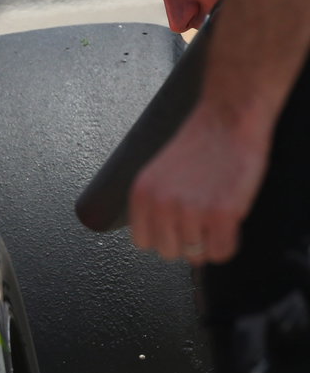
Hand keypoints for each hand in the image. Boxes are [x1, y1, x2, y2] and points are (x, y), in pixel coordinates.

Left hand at [126, 104, 270, 265]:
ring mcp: (191, 210)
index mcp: (142, 195)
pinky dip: (227, 245)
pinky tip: (230, 226)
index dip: (165, 238)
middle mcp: (161, 204)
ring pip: (196, 255)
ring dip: (210, 242)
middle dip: (188, 243)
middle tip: (203, 223)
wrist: (229, 117)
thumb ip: (156, 204)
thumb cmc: (201, 142)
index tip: (179, 229)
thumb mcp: (160, 174)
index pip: (144, 242)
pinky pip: (221, 252)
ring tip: (218, 218)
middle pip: (169, 252)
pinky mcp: (222, 212)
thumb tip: (163, 237)